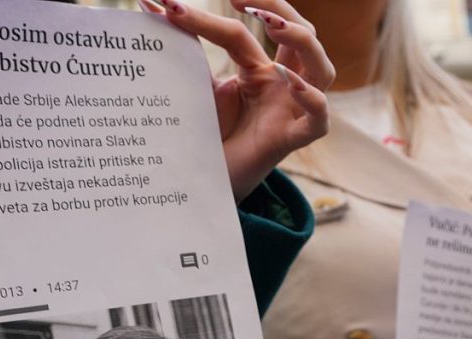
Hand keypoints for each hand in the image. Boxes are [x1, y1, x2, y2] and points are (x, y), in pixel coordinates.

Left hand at [138, 0, 332, 202]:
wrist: (202, 187)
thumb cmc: (204, 138)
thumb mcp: (192, 89)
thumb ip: (180, 52)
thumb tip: (149, 6)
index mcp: (258, 70)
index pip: (241, 32)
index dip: (208, 18)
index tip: (169, 5)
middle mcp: (281, 85)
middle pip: (301, 33)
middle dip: (278, 7)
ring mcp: (290, 112)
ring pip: (322, 68)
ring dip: (302, 41)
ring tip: (271, 27)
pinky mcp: (290, 142)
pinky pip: (318, 120)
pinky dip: (312, 99)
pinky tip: (293, 84)